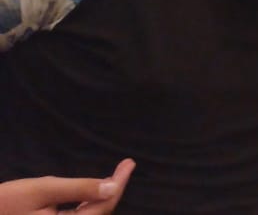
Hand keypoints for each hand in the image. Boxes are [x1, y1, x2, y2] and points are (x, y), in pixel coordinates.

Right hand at [0, 160, 133, 213]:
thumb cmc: (8, 201)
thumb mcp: (43, 189)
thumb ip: (79, 189)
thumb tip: (113, 187)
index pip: (103, 206)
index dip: (118, 184)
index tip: (129, 163)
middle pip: (99, 213)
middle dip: (113, 190)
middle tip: (124, 166)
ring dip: (102, 198)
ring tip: (114, 176)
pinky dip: (88, 205)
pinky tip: (92, 193)